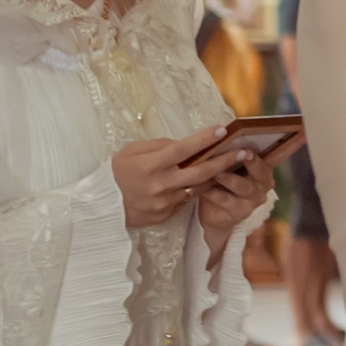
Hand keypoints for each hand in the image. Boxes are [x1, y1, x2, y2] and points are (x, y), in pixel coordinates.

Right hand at [113, 126, 242, 230]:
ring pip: (198, 188)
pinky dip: (195, 190)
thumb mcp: (133, 152)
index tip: (223, 130)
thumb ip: (160, 146)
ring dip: (215, 177)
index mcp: (151, 165)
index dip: (204, 139)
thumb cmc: (117, 172)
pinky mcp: (166, 215)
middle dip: (225, 161)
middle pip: (200, 172)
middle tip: (244, 152)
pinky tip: (206, 182)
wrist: (101, 205)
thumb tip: (186, 145)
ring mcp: (165, 202)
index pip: (183, 149)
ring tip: (233, 165)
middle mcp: (161, 184)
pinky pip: (186, 200)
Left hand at [198, 152, 273, 270]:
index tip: (255, 144)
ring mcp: (252, 200)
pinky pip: (225, 200)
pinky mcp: (239, 212)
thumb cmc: (222, 182)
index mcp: (264, 169)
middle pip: (260, 172)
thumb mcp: (230, 167)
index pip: (271, 157)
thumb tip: (222, 134)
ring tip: (217, 171)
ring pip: (242, 186)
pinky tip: (201, 186)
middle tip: (243, 153)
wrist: (214, 213)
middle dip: (251, 162)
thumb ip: (232, 154)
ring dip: (229, 178)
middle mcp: (262, 184)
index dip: (266, 151)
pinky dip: (212, 192)